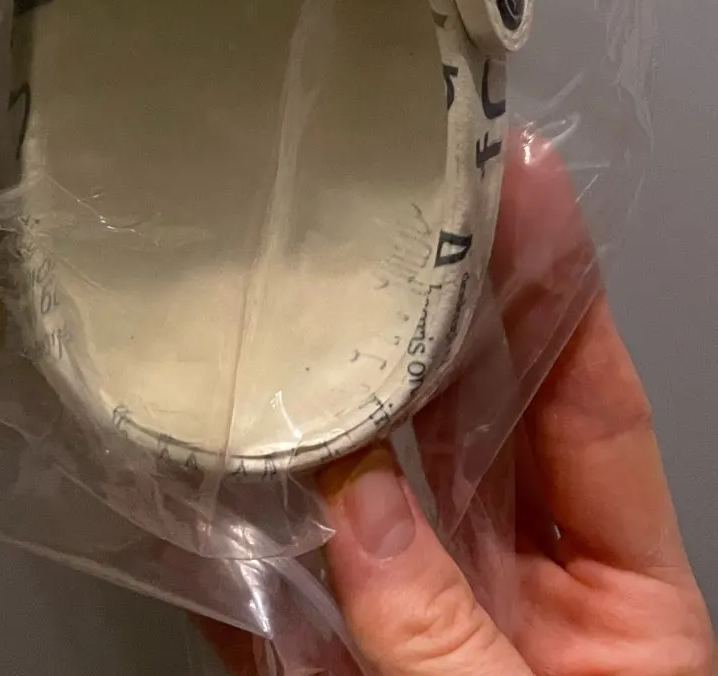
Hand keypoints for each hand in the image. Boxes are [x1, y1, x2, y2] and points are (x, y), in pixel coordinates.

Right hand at [204, 134, 713, 674]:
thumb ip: (443, 627)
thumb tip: (350, 496)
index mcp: (620, 604)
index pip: (594, 408)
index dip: (562, 287)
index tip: (525, 174)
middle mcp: (524, 596)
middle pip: (474, 425)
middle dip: (428, 316)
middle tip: (381, 201)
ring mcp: (423, 634)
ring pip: (367, 489)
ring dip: (318, 413)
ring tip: (272, 307)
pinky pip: (276, 589)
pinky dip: (227, 535)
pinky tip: (184, 459)